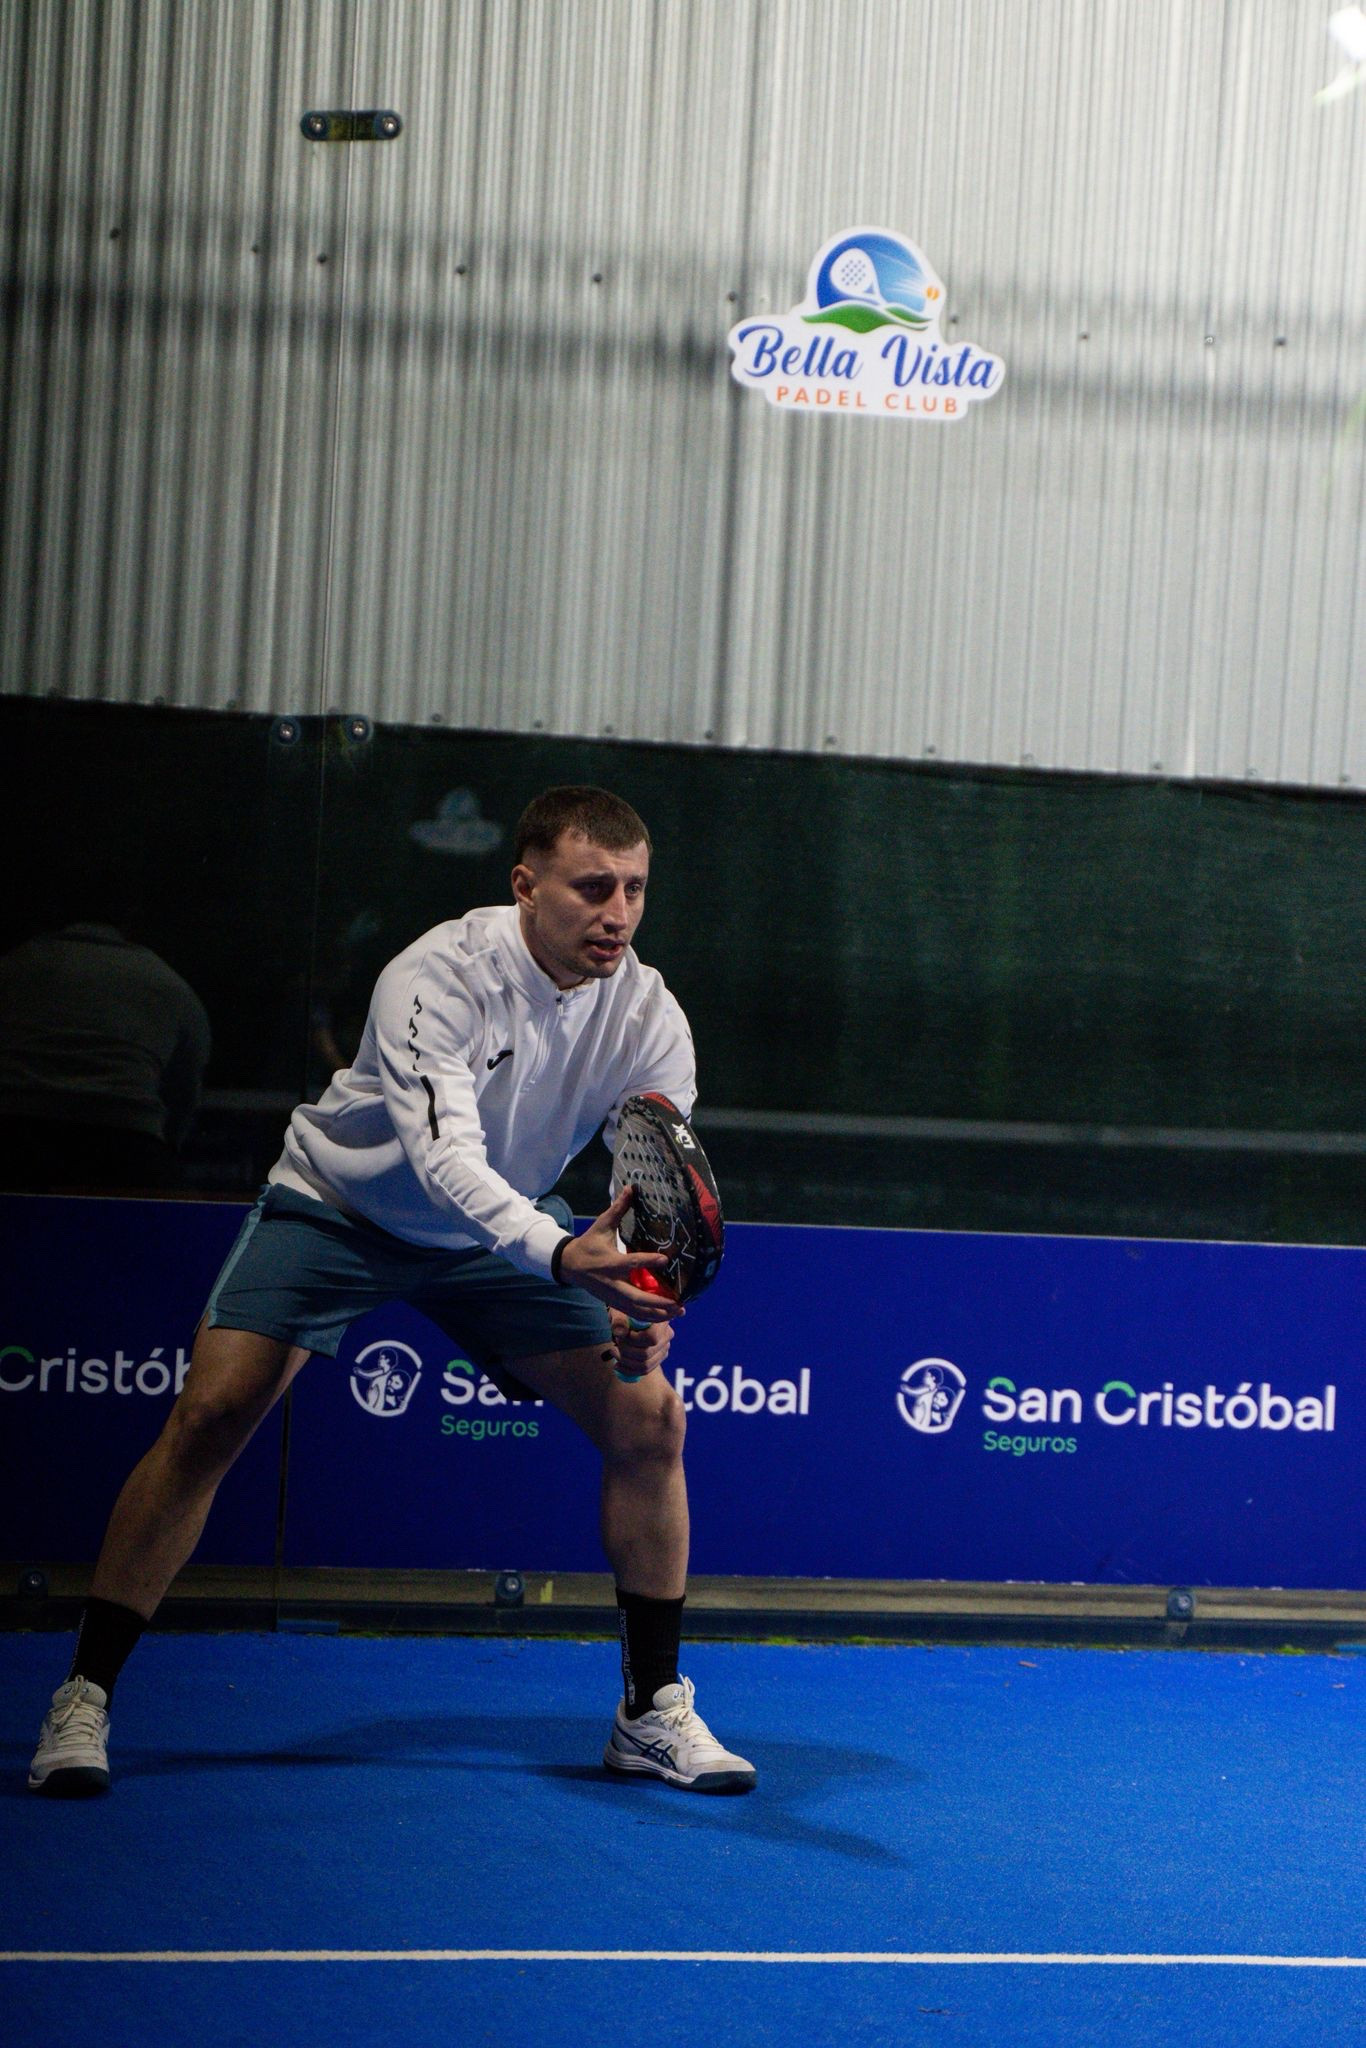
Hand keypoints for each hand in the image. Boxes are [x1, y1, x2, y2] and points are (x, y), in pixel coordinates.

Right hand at [557, 1187, 681, 1321]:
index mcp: (609, 1262)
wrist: (569, 1265)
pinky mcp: (613, 1303)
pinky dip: (650, 1316)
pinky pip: (633, 1313)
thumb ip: (618, 1209)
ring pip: (636, 1310)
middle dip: (658, 1303)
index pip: (630, 1263)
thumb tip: (631, 1188)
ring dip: (658, 1313)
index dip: (647, 1262)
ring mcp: (612, 1296)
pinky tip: (666, 1314)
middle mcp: (612, 1283)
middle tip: (679, 1303)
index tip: (665, 1259)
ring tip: (679, 1311)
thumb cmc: (589, 1244)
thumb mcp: (601, 1225)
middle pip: (636, 1298)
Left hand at [608, 1310, 676, 1379]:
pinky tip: (617, 1365)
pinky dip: (629, 1371)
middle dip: (625, 1351)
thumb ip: (619, 1320)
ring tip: (614, 1352)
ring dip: (625, 1362)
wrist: (628, 1316)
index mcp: (660, 1320)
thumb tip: (620, 1333)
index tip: (622, 1335)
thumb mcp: (619, 1311)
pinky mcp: (658, 1358)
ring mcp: (664, 1349)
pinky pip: (645, 1371)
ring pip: (645, 1365)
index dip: (633, 1340)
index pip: (651, 1338)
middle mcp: (666, 1335)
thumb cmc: (624, 1311)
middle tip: (615, 1343)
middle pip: (646, 1354)